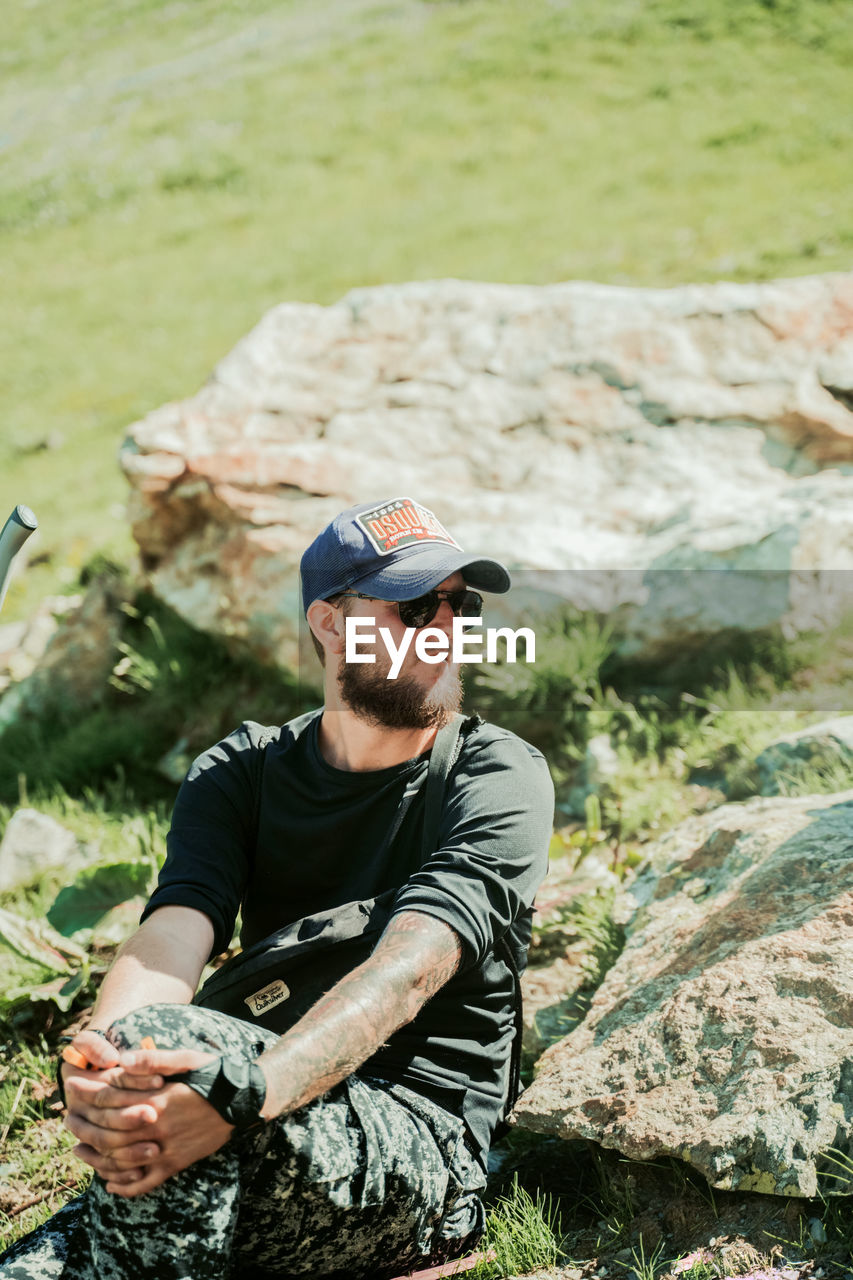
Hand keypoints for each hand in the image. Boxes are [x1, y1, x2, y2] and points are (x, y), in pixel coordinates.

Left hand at [65, 1047, 234, 1196]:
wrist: (243, 1100)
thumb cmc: (214, 1074)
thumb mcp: (187, 1057)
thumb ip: (154, 1059)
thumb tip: (123, 1060)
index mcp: (157, 1099)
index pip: (112, 1098)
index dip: (88, 1091)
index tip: (71, 1085)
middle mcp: (157, 1127)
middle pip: (109, 1131)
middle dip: (84, 1124)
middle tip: (67, 1118)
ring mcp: (165, 1149)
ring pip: (121, 1160)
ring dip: (95, 1157)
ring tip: (77, 1149)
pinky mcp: (175, 1164)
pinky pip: (144, 1182)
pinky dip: (123, 1186)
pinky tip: (108, 1182)